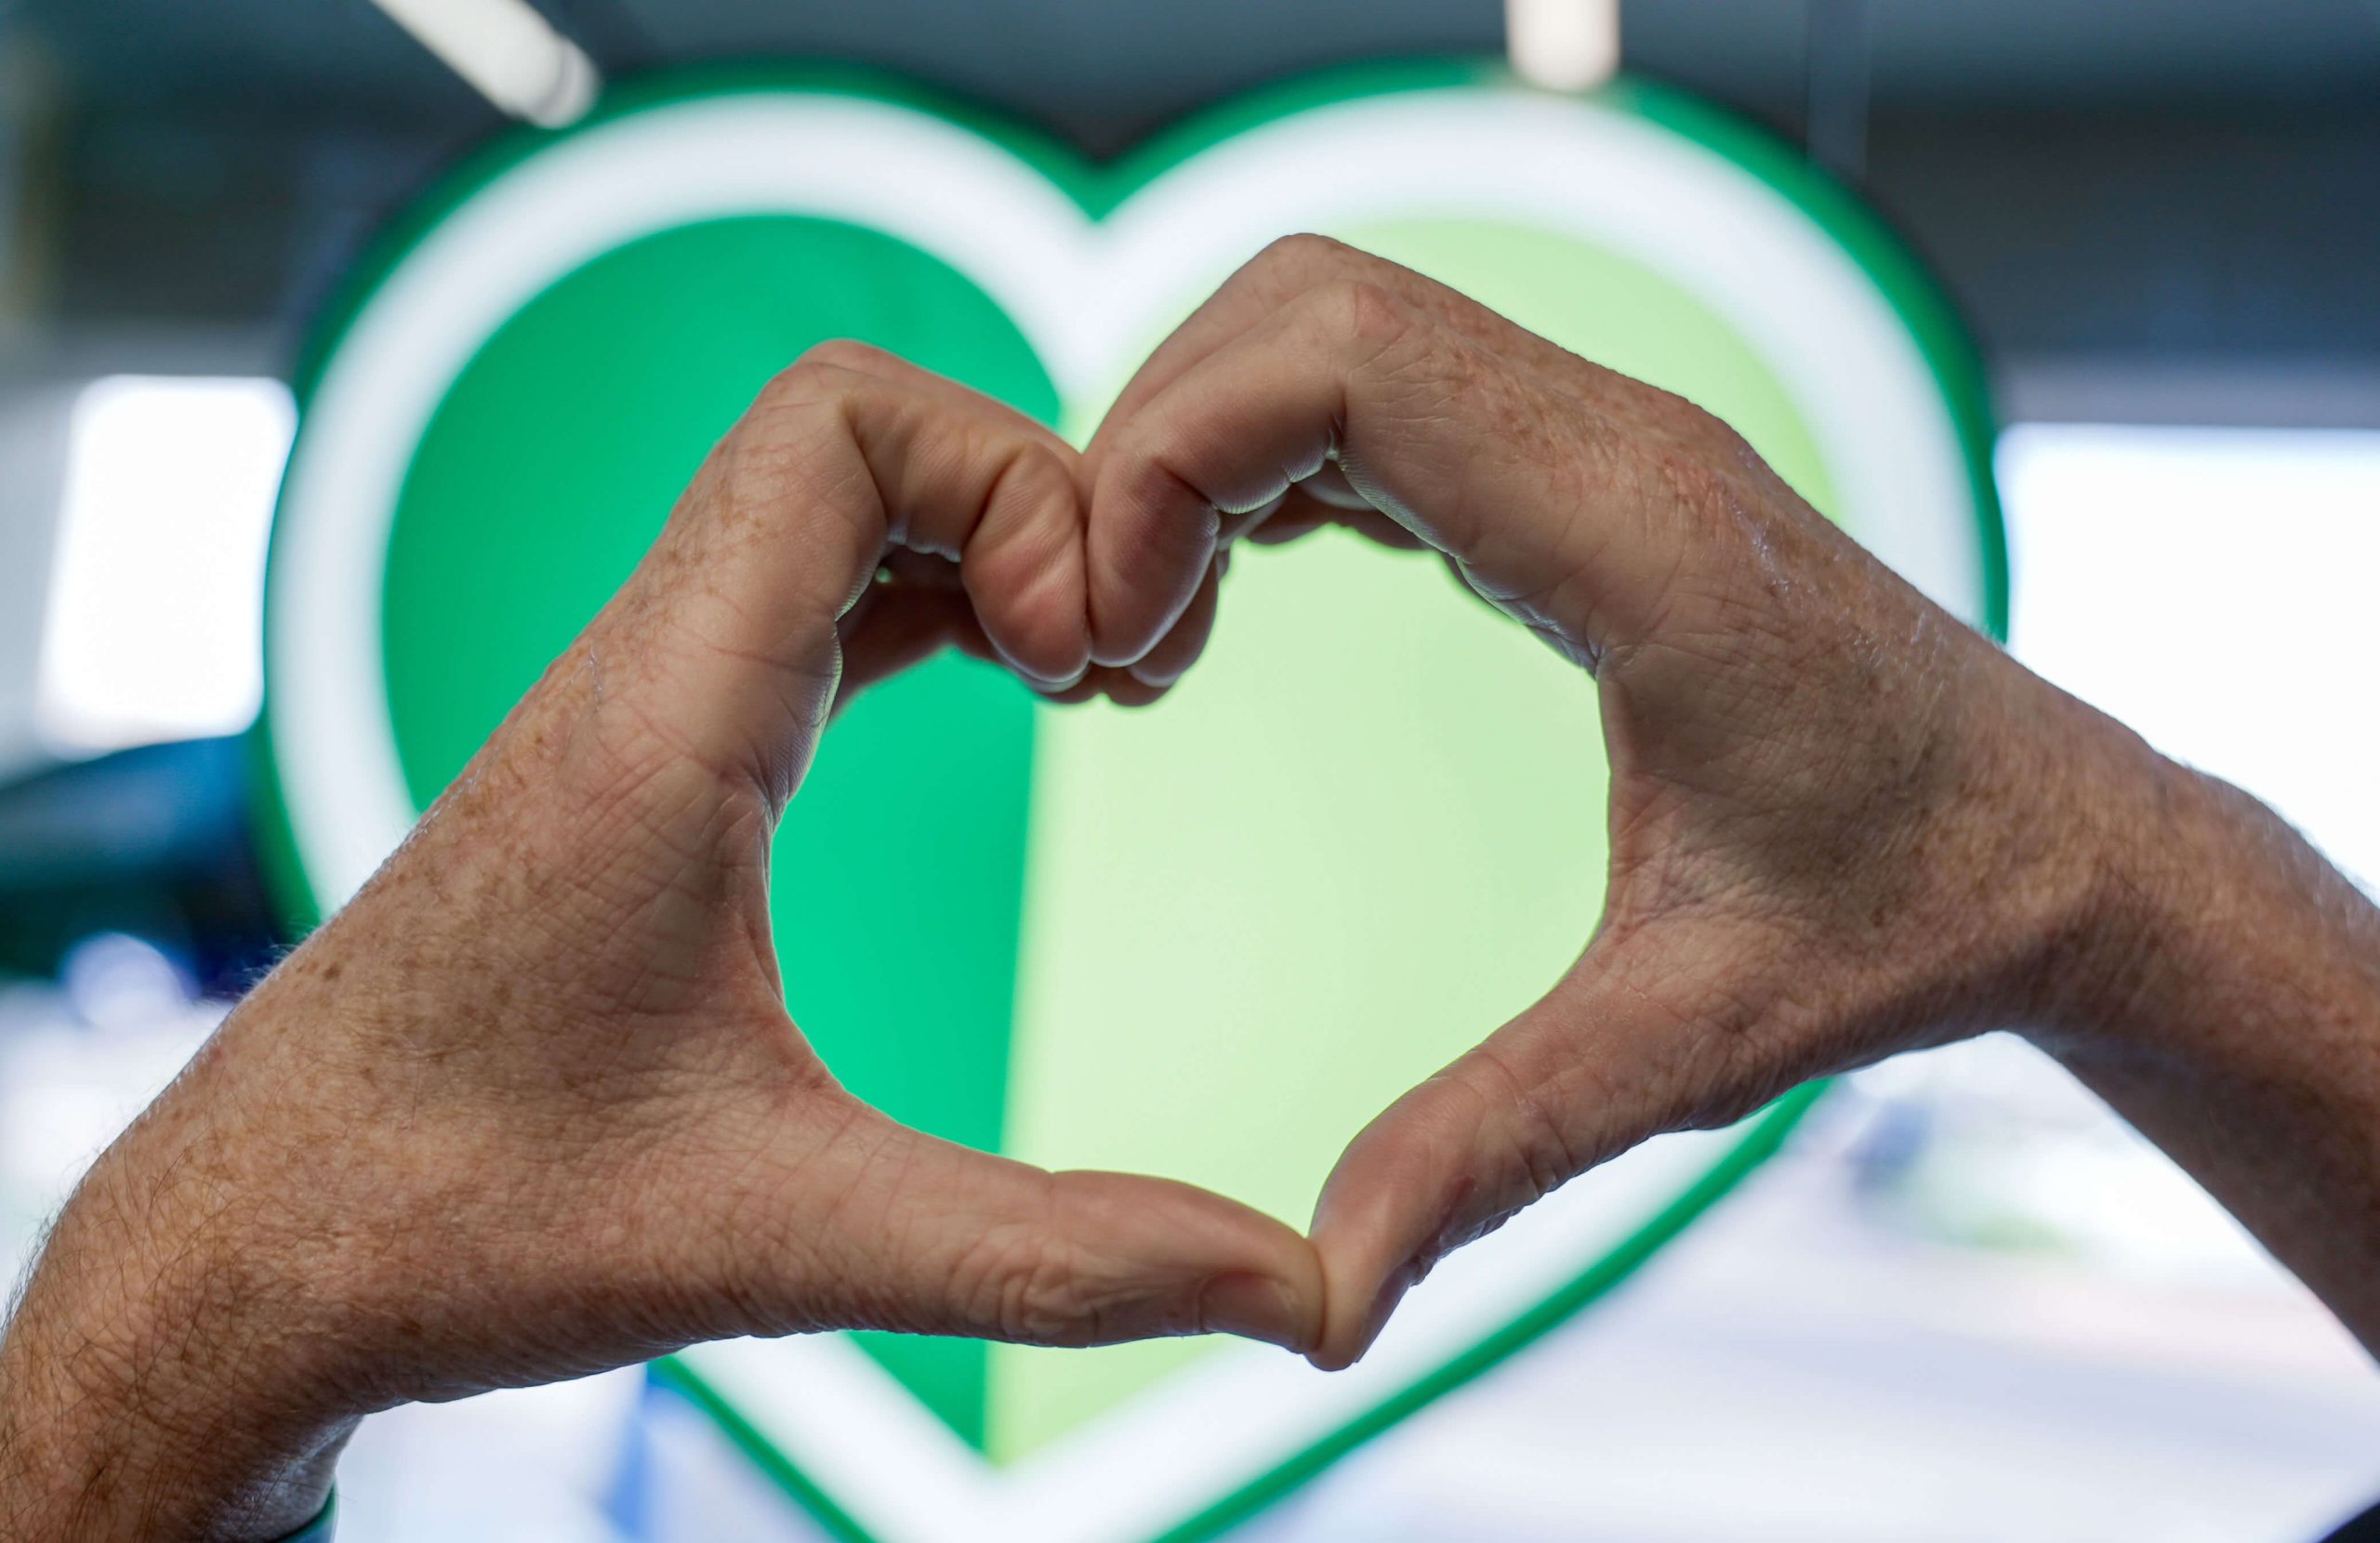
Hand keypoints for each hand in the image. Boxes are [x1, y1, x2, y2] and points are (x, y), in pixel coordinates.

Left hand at [0, 345, 1320, 1541]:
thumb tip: (1295, 1295)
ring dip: (983, 545)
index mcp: (662, 730)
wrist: (256, 1245)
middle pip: (854, 430)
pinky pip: (806, 592)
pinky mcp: (645, 750)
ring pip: (826, 501)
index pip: (841, 422)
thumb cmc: (459, 1226)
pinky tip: (1010, 689)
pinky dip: (932, 598)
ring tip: (1092, 681)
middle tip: (1119, 668)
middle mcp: (638, 675)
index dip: (1015, 476)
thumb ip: (1057, 1257)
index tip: (1090, 652)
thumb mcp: (789, 1240)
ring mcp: (636, 702)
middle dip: (1032, 501)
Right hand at [1080, 235, 2379, 1369]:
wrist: (2057, 847)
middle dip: (1150, 443)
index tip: (1109, 640)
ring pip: (1331, 324)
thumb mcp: (1683, 1051)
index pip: (1336, 359)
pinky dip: (1267, 460)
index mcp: (1635, 537)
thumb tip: (1318, 1296)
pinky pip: (1380, 389)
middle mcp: (1618, 443)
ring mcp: (1605, 439)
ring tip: (1152, 633)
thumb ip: (1488, 1149)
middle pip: (1303, 305)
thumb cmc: (1901, 924)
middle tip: (1103, 642)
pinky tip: (1232, 592)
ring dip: (1201, 445)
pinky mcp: (1587, 471)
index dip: (1163, 461)